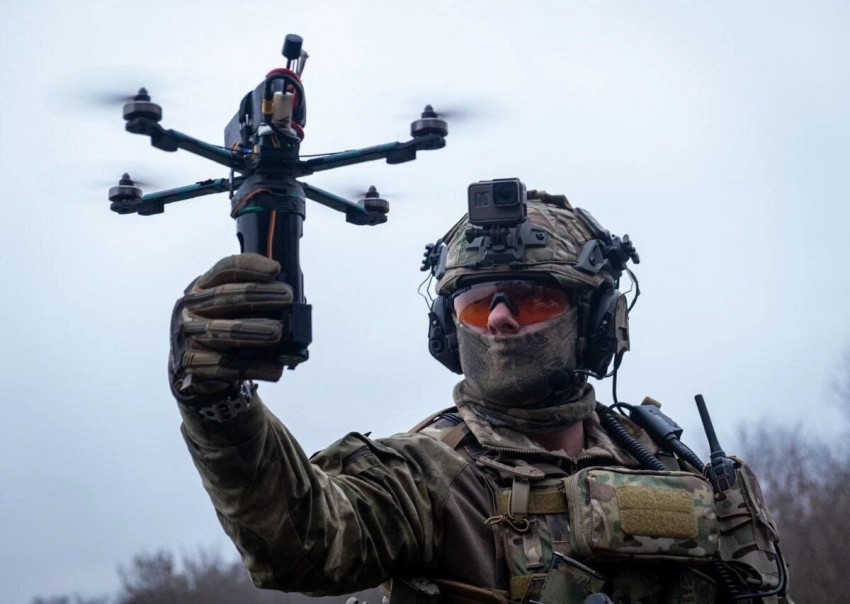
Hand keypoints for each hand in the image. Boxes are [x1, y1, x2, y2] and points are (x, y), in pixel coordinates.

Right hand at [169, 254, 292, 402]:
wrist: (199, 362)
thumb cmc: (227, 325)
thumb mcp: (236, 305)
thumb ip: (259, 298)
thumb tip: (296, 306)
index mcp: (205, 286)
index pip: (225, 269)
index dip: (250, 267)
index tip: (276, 270)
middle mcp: (193, 308)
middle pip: (223, 297)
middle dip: (257, 296)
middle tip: (286, 297)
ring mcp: (190, 336)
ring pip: (221, 331)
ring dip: (252, 331)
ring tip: (278, 332)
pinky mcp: (194, 364)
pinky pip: (225, 366)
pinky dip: (253, 367)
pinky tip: (275, 368)